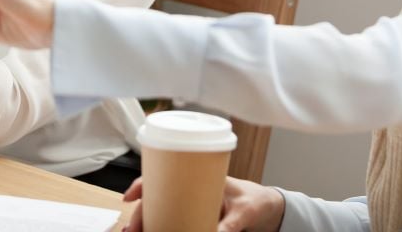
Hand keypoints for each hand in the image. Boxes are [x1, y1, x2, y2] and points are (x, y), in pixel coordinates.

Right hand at [122, 177, 284, 231]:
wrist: (271, 208)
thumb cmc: (257, 201)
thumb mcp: (244, 212)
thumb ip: (228, 226)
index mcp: (200, 178)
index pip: (166, 174)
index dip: (144, 183)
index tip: (130, 196)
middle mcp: (192, 190)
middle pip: (158, 196)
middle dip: (141, 212)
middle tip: (131, 229)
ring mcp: (194, 205)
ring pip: (162, 210)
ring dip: (147, 222)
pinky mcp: (199, 219)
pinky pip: (175, 223)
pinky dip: (161, 228)